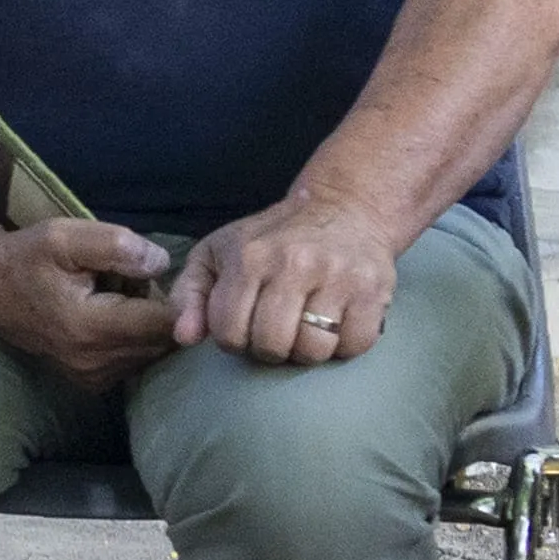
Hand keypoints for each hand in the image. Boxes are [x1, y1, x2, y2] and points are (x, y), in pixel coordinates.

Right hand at [0, 209, 180, 390]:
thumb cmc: (28, 258)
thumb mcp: (66, 236)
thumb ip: (118, 245)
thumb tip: (161, 263)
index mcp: (92, 328)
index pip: (165, 324)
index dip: (177, 299)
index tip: (156, 276)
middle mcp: (96, 363)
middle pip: (162, 339)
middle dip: (158, 309)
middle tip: (129, 280)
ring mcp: (93, 378)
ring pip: (151, 351)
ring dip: (146, 324)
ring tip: (116, 298)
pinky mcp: (92, 383)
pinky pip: (134, 360)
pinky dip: (133, 338)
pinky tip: (109, 317)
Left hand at [176, 194, 404, 368]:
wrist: (345, 209)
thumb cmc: (272, 239)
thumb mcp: (218, 253)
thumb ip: (190, 294)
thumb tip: (184, 337)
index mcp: (249, 257)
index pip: (228, 332)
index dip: (234, 338)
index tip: (245, 323)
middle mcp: (294, 264)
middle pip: (271, 345)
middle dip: (269, 349)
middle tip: (277, 330)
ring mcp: (338, 277)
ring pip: (313, 350)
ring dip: (307, 350)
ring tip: (306, 327)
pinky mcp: (374, 290)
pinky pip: (355, 345)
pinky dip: (345, 345)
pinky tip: (337, 323)